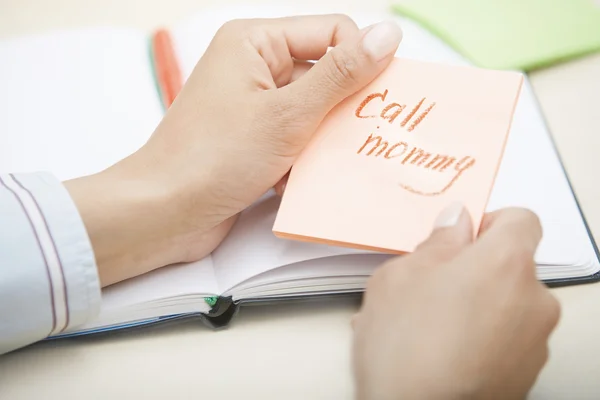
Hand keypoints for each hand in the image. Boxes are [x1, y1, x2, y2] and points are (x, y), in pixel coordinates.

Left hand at [64, 15, 402, 285]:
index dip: (361, 61)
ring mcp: (254, 105)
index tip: (380, 98)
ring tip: (324, 162)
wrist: (165, 213)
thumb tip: (387, 36)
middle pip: (326, 72)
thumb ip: (340, 75)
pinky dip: (305, 158)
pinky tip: (298, 179)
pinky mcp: (254, 139)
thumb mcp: (288, 114)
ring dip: (326, 138)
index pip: (333, 31)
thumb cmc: (215, 158)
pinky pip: (298, 138)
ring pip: (315, 111)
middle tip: (364, 135)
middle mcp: (255, 67)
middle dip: (345, 107)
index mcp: (256, 42)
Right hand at [352, 205, 559, 399]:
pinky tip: (441, 350)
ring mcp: (535, 341)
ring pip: (506, 304)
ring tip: (429, 326)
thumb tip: (456, 222)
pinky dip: (482, 336)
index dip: (489, 223)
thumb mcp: (401, 275)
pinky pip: (506, 339)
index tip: (462, 239)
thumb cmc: (405, 348)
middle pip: (511, 266)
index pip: (520, 220)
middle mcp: (534, 300)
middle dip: (475, 269)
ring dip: (476, 305)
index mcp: (505, 263)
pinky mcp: (527, 373)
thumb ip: (438, 241)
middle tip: (432, 286)